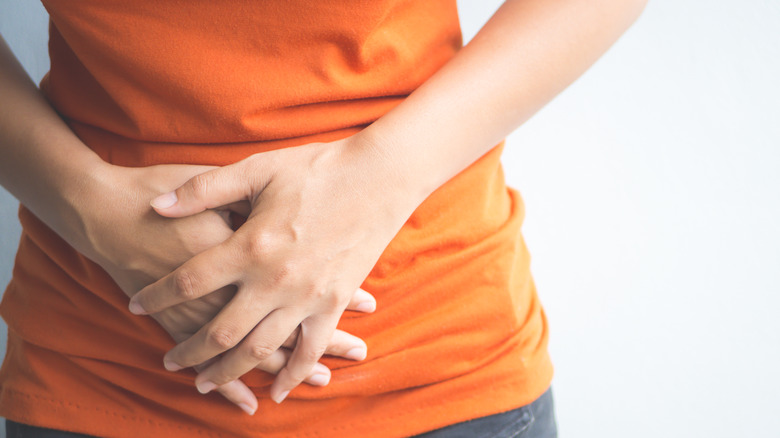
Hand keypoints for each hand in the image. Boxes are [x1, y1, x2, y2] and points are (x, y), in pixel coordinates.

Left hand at [129, 133, 416, 402]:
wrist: (379, 177)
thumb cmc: (317, 168)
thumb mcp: (257, 169)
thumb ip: (205, 189)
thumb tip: (156, 207)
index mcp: (251, 246)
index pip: (189, 282)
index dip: (156, 296)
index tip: (137, 305)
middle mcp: (275, 280)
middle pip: (220, 330)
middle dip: (189, 351)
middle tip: (170, 361)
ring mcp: (307, 297)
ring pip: (260, 348)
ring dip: (229, 370)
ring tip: (206, 382)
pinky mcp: (335, 302)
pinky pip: (310, 348)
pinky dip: (293, 375)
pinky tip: (276, 391)